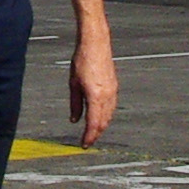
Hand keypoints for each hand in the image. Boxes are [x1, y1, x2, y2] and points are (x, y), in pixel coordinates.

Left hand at [66, 26, 117, 147]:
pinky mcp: (114, 86)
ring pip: (109, 115)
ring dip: (102, 126)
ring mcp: (113, 91)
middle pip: (103, 122)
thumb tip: (74, 120)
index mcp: (96, 96)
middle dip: (95, 134)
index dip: (89, 136)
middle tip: (87, 142)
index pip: (93, 124)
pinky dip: (106, 116)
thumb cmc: (82, 60)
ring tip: (93, 133)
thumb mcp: (73, 84)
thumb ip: (75, 104)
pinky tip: (100, 117)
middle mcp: (107, 96)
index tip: (83, 144)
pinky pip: (112, 107)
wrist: (96, 43)